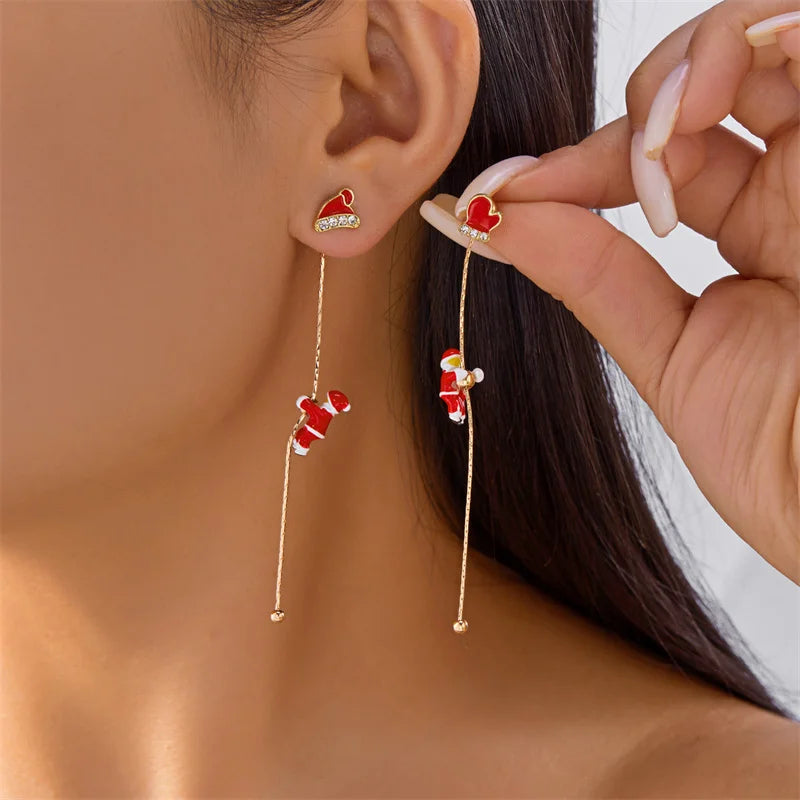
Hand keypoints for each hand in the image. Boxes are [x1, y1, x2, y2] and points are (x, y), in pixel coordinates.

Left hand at [488, 1, 799, 582]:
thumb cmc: (787, 459)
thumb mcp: (670, 359)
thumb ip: (592, 278)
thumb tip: (496, 218)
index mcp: (757, 234)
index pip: (659, 155)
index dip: (578, 163)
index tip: (499, 195)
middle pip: (711, 83)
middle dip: (640, 103)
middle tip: (591, 168)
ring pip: (769, 42)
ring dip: (694, 63)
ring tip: (661, 131)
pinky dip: (759, 42)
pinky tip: (703, 106)